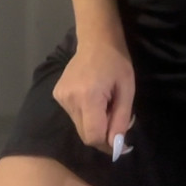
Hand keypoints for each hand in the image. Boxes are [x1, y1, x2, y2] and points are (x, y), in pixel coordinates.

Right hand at [52, 34, 135, 159]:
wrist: (96, 39)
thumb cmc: (117, 62)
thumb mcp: (127, 90)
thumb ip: (121, 119)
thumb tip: (116, 145)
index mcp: (88, 97)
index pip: (93, 136)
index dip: (108, 144)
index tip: (121, 143)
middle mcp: (70, 99)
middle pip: (85, 134)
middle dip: (102, 134)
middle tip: (115, 119)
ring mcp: (60, 97)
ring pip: (79, 126)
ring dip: (94, 123)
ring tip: (104, 103)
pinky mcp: (57, 94)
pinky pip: (73, 115)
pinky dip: (85, 114)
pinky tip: (93, 97)